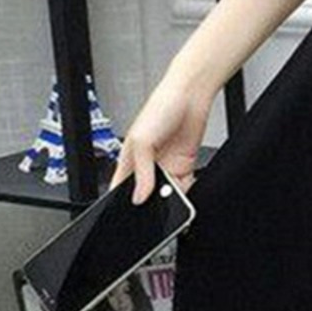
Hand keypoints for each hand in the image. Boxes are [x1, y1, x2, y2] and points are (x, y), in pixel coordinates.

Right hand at [108, 75, 213, 204]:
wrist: (191, 96)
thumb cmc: (160, 107)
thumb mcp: (142, 140)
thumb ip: (142, 172)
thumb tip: (139, 197)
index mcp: (129, 160)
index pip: (120, 188)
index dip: (122, 203)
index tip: (128, 214)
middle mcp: (148, 165)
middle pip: (145, 194)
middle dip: (149, 203)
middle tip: (153, 208)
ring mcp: (167, 166)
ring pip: (165, 194)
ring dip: (169, 199)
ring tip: (170, 197)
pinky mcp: (185, 166)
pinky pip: (184, 187)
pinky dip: (185, 193)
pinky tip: (184, 190)